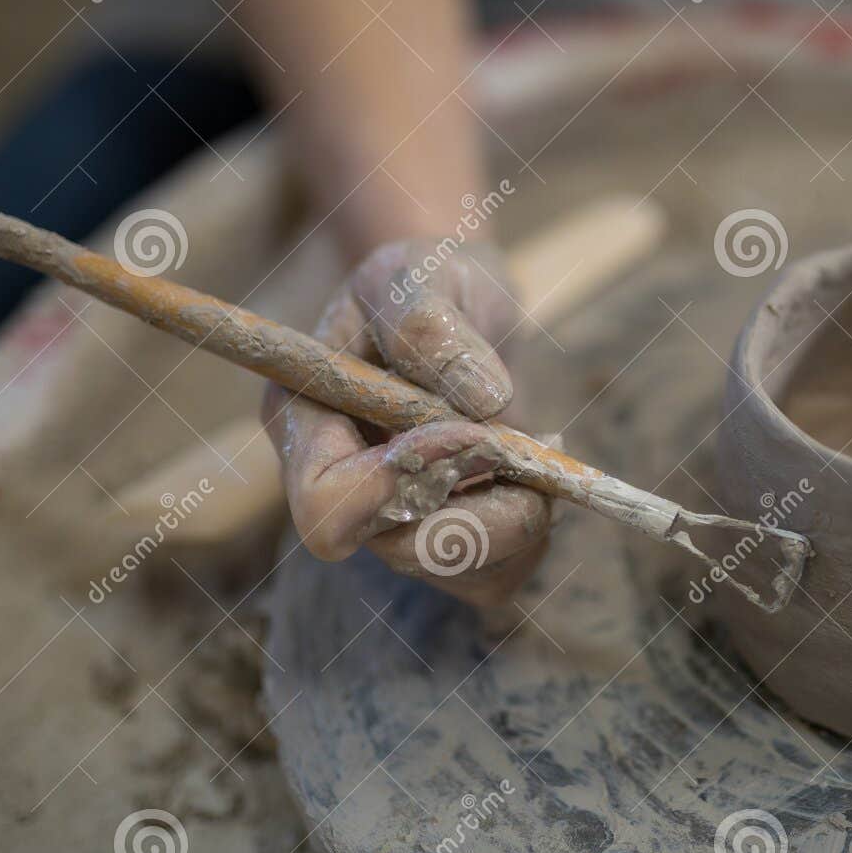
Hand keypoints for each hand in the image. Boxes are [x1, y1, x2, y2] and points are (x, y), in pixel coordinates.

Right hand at [262, 237, 551, 620]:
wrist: (455, 304)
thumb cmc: (422, 282)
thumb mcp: (416, 276)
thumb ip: (430, 327)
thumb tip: (486, 400)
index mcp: (307, 425)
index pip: (325, 507)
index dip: (398, 484)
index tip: (472, 431)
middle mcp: (347, 488)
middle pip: (401, 551)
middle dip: (481, 508)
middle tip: (531, 445)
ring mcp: (398, 522)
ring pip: (459, 573)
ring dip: (519, 516)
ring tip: (541, 447)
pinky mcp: (454, 540)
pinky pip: (498, 576)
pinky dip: (536, 532)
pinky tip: (543, 471)